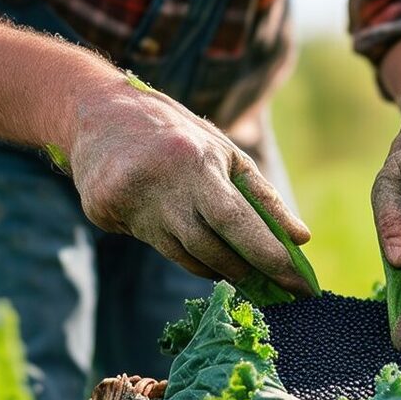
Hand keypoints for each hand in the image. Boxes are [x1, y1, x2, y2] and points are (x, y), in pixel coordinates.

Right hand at [67, 80, 312, 292]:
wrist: (99, 112)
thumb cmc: (178, 136)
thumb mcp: (225, 153)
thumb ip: (263, 197)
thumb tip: (300, 239)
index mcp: (193, 160)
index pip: (235, 219)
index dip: (266, 254)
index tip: (298, 282)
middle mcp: (157, 182)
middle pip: (209, 247)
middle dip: (247, 270)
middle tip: (276, 287)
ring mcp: (125, 200)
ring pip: (184, 256)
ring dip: (219, 268)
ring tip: (241, 268)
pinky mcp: (103, 212)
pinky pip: (158, 247)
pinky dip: (186, 254)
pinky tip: (198, 247)